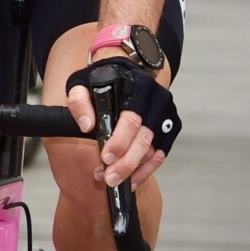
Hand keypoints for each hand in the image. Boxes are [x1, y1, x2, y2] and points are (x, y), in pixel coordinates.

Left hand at [66, 56, 172, 188]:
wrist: (124, 69)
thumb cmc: (102, 78)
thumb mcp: (82, 83)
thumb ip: (79, 102)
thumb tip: (86, 125)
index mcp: (137, 86)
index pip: (131, 119)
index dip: (119, 141)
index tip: (105, 158)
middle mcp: (156, 99)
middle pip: (144, 138)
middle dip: (127, 162)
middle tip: (110, 179)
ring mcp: (166, 113)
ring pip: (154, 149)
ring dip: (136, 169)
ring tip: (117, 182)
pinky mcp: (170, 126)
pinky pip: (161, 152)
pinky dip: (147, 168)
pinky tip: (132, 179)